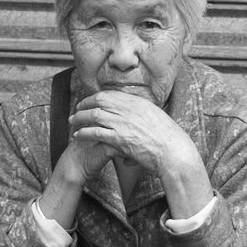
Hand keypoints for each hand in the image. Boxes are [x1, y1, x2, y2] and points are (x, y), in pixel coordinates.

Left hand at [71, 90, 198, 178]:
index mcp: (138, 102)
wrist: (174, 152)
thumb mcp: (157, 119)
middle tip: (76, 110)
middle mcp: (129, 109)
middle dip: (84, 104)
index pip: (111, 94)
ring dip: (80, 118)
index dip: (97, 97)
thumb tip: (137, 116)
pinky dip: (85, 132)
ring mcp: (124, 122)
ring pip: (94, 115)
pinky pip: (96, 132)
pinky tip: (78, 135)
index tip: (89, 102)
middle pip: (100, 100)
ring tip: (72, 122)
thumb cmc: (170, 140)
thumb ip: (144, 115)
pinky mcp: (120, 138)